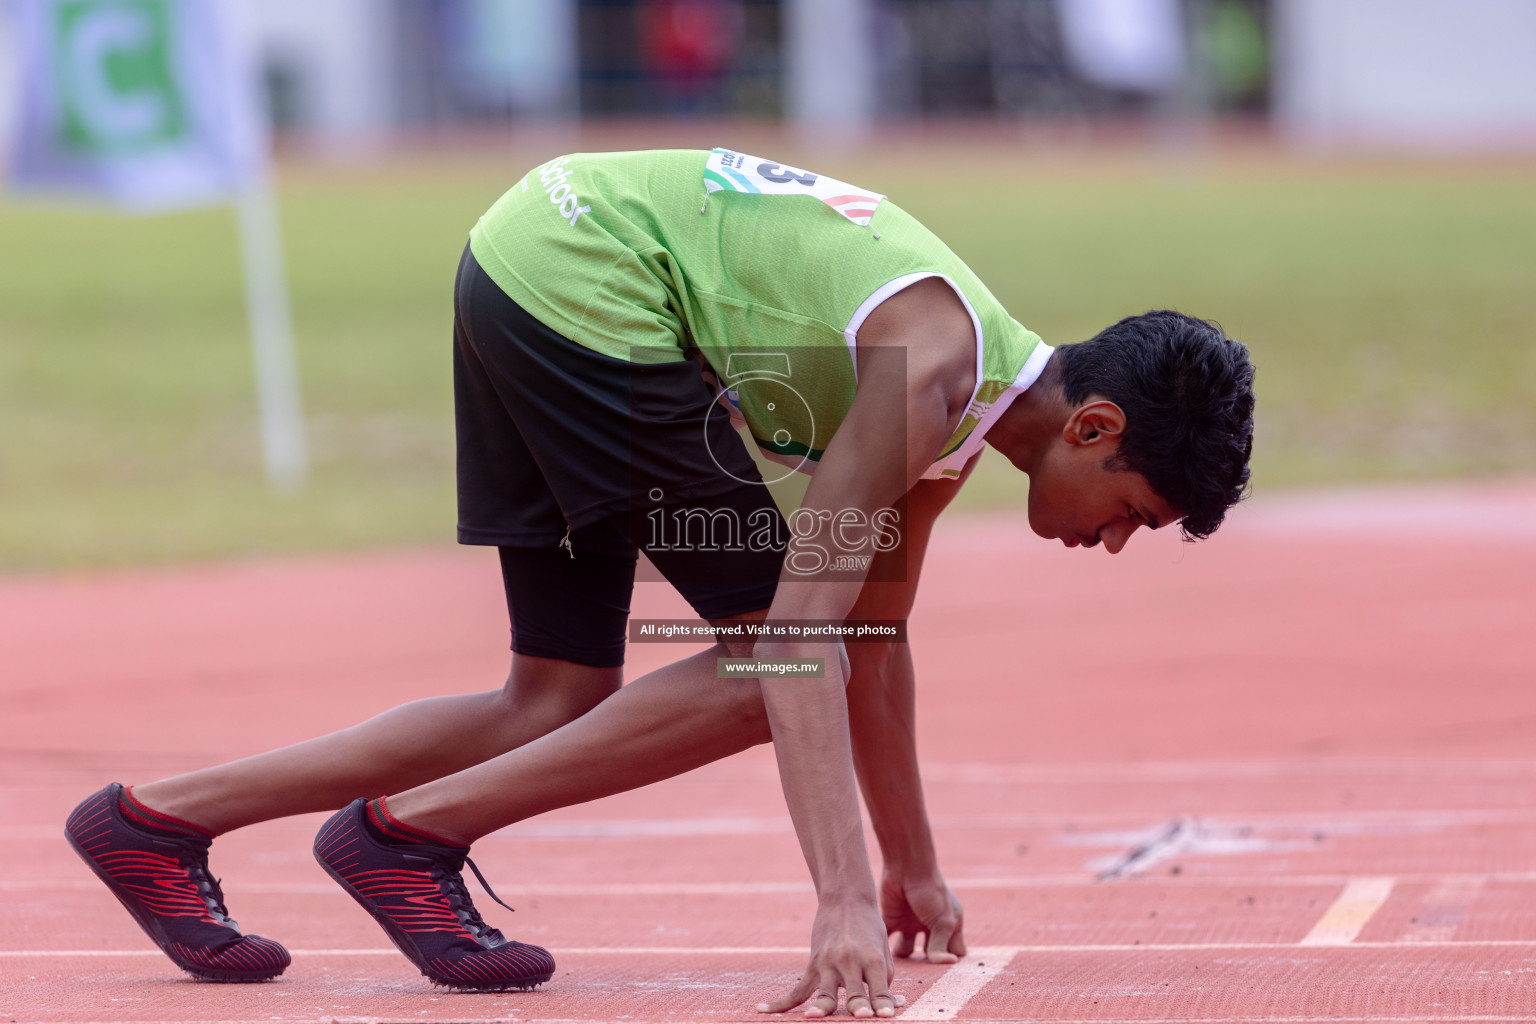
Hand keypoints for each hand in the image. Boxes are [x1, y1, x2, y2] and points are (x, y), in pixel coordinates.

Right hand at [759, 895, 902, 1017]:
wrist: (845, 899)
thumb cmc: (869, 928)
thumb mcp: (882, 951)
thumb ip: (886, 980)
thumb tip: (888, 1007)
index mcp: (872, 960)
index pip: (879, 989)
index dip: (882, 1005)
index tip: (886, 1016)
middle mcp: (850, 962)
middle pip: (854, 993)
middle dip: (858, 1007)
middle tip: (863, 1017)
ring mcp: (828, 964)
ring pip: (824, 994)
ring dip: (822, 1008)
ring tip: (814, 1017)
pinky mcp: (813, 964)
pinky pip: (797, 990)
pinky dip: (781, 1003)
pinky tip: (763, 1009)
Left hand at [881, 870, 965, 962]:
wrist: (906, 867)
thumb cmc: (931, 892)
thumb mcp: (942, 921)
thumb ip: (940, 945)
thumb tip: (945, 963)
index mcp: (949, 924)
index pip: (955, 951)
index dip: (950, 961)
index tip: (944, 971)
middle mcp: (930, 926)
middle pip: (929, 954)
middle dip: (924, 964)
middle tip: (919, 972)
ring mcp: (911, 923)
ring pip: (906, 950)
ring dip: (903, 957)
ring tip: (901, 963)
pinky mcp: (892, 919)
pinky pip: (887, 938)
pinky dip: (883, 947)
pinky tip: (882, 955)